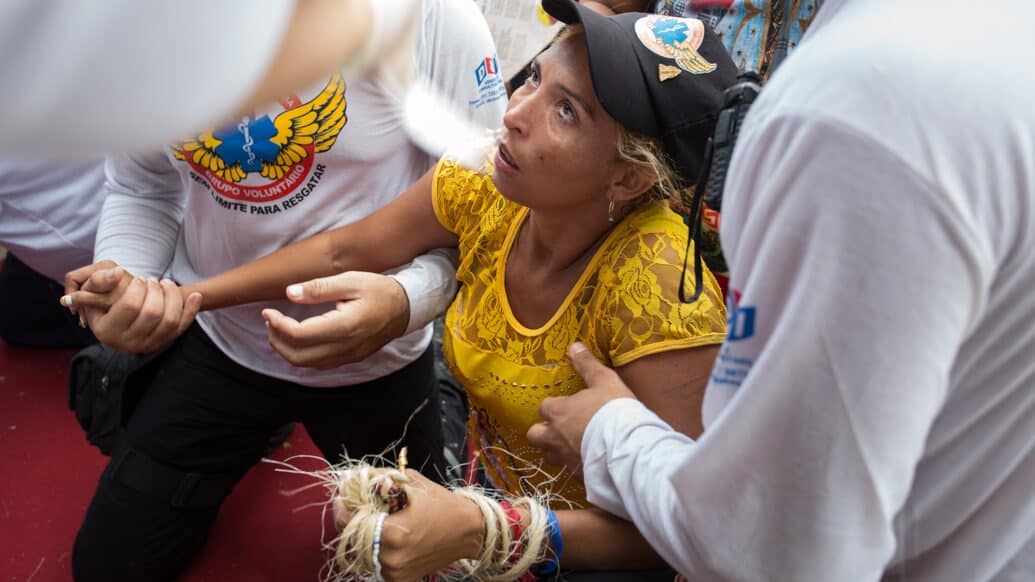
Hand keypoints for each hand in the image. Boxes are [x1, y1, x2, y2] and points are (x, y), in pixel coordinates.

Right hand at [62, 263, 200, 353]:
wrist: (115, 323)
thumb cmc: (103, 303)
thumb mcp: (92, 292)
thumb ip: (100, 281)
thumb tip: (117, 273)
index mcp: (107, 331)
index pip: (130, 305)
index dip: (138, 287)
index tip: (139, 278)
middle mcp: (128, 343)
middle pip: (152, 313)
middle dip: (155, 290)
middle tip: (152, 279)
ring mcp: (148, 345)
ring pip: (169, 321)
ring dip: (172, 297)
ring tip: (165, 283)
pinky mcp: (164, 342)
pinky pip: (182, 327)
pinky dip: (191, 310)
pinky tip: (196, 296)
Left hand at [263, 271, 410, 368]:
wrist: (406, 307)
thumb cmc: (379, 290)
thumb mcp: (350, 281)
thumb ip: (319, 287)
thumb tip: (290, 292)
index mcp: (345, 326)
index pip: (299, 335)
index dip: (277, 324)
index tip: (268, 311)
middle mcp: (346, 346)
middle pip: (298, 356)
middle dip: (277, 340)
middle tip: (270, 322)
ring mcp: (349, 355)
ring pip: (307, 364)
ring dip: (287, 350)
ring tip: (280, 329)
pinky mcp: (351, 358)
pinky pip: (319, 364)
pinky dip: (302, 355)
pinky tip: (299, 339)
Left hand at [333, 470, 483, 580]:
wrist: (468, 531)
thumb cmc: (442, 505)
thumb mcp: (412, 483)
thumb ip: (381, 480)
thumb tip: (356, 477)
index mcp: (393, 534)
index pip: (350, 523)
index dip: (342, 508)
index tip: (341, 497)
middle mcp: (391, 558)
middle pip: (354, 540)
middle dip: (352, 522)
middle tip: (354, 506)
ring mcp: (395, 572)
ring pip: (363, 553)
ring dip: (364, 537)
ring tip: (374, 520)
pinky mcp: (400, 579)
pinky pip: (377, 563)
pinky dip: (378, 550)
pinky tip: (386, 536)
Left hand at [527, 342, 636, 474]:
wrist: (626, 446)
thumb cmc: (614, 409)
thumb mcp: (604, 380)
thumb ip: (587, 365)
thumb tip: (574, 345)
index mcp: (558, 411)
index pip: (544, 407)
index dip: (553, 406)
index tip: (566, 405)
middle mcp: (555, 436)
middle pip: (534, 435)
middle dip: (542, 432)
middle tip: (559, 429)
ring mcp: (564, 458)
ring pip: (547, 455)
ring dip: (555, 450)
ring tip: (571, 446)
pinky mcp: (576, 475)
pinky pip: (568, 470)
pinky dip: (574, 465)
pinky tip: (587, 461)